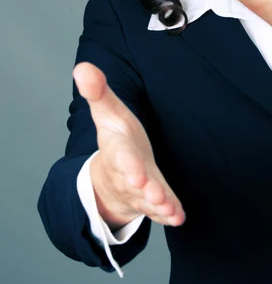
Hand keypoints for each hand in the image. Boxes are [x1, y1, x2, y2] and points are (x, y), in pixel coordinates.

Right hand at [73, 62, 185, 229]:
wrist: (111, 174)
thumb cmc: (115, 139)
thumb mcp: (106, 113)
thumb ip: (98, 91)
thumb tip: (82, 66)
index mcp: (116, 151)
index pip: (121, 157)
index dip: (127, 165)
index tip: (136, 172)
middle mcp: (126, 173)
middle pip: (134, 183)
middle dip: (144, 188)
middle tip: (155, 194)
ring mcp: (139, 190)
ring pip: (148, 200)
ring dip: (159, 204)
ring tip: (170, 208)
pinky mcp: (152, 201)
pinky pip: (160, 211)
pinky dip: (169, 214)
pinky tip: (178, 217)